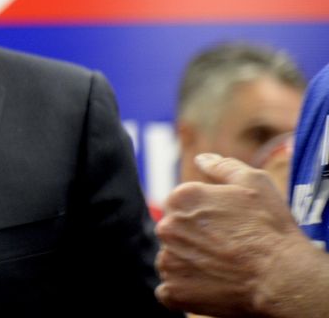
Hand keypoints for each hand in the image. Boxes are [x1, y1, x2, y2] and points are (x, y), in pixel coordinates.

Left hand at [155, 153, 323, 316]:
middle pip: (175, 232)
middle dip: (195, 240)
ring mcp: (168, 261)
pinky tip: (209, 287)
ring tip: (220, 269)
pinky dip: (186, 291)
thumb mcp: (253, 182)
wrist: (282, 277)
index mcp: (181, 198)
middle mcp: (167, 227)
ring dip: (189, 264)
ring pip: (172, 260)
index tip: (226, 229)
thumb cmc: (270, 228)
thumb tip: (201, 159)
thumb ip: (221, 166)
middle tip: (225, 250)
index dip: (206, 218)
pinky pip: (169, 291)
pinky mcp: (174, 291)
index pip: (182, 206)